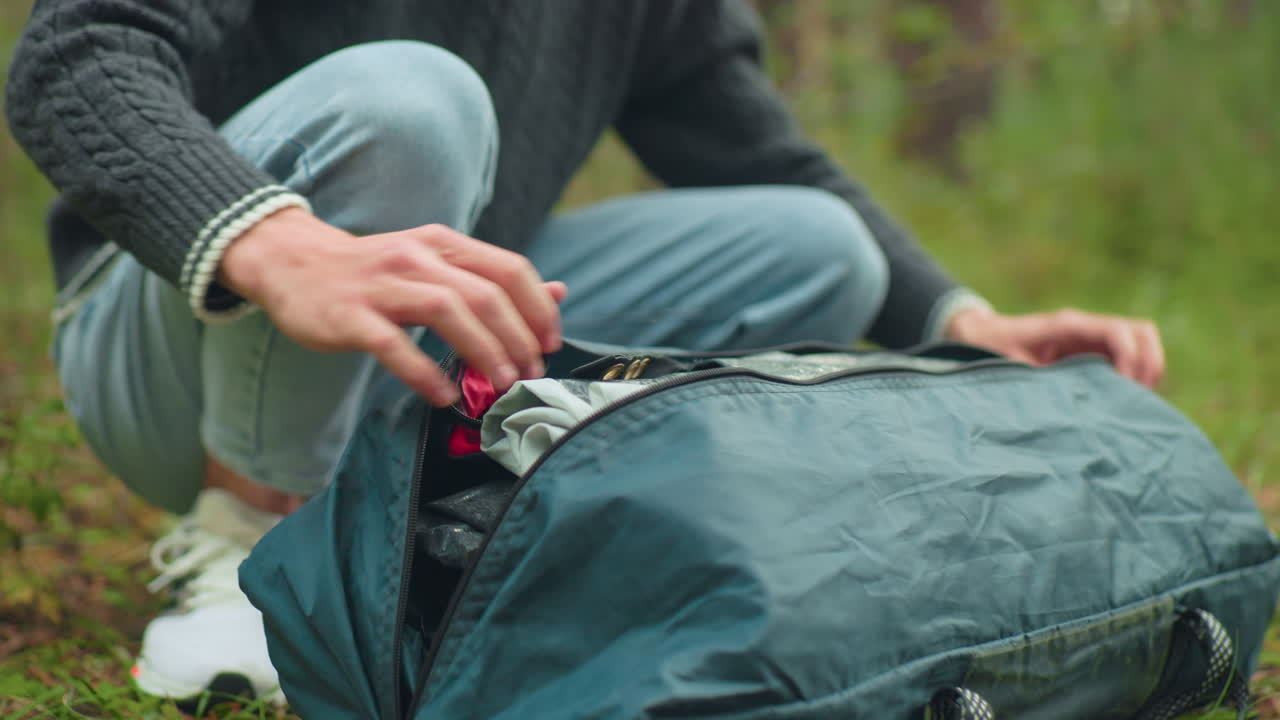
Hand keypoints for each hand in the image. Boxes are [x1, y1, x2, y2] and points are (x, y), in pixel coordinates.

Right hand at [219, 208, 565, 405]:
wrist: (293, 262)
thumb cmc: (375, 270)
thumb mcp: (435, 263)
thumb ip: (493, 278)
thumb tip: (558, 294)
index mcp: (443, 244)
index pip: (509, 269)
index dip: (537, 309)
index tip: (549, 344)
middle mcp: (417, 257)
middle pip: (484, 294)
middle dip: (516, 338)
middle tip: (529, 374)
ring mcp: (382, 285)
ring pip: (446, 311)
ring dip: (481, 351)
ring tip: (498, 384)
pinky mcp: (351, 315)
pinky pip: (394, 345)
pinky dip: (424, 373)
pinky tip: (443, 396)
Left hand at [944, 306, 1164, 387]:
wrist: (979, 338)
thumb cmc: (990, 352)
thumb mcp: (1009, 369)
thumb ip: (1036, 383)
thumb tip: (1064, 410)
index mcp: (1067, 326)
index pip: (1118, 331)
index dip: (1131, 359)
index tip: (1124, 389)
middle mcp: (1086, 329)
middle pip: (1142, 333)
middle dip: (1148, 364)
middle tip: (1137, 398)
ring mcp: (1092, 340)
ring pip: (1140, 345)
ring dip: (1146, 371)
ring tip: (1134, 403)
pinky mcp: (1092, 354)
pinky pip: (1128, 359)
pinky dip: (1135, 377)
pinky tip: (1123, 403)